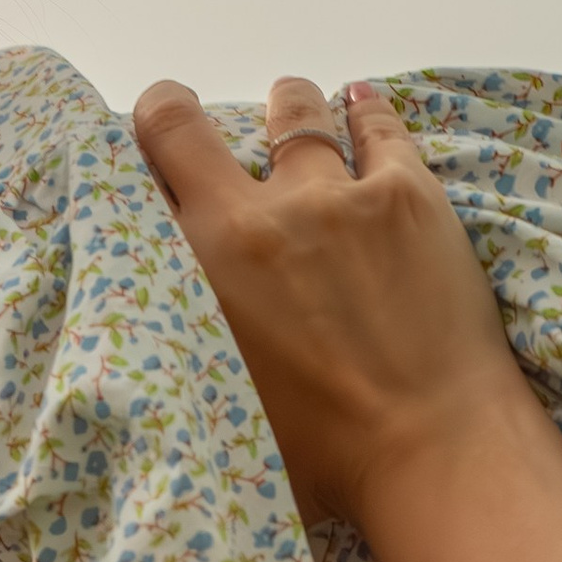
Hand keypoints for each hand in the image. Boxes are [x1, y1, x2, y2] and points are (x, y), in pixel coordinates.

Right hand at [132, 73, 530, 532]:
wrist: (429, 451)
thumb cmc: (318, 458)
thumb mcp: (216, 401)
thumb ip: (187, 341)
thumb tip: (174, 322)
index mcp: (200, 271)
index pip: (140, 179)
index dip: (131, 152)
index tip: (140, 150)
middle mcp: (257, 216)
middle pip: (189, 127)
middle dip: (177, 114)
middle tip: (190, 123)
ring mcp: (336, 195)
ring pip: (296, 113)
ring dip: (286, 109)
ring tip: (291, 110)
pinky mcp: (407, 193)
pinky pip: (379, 128)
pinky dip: (365, 112)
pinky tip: (360, 103)